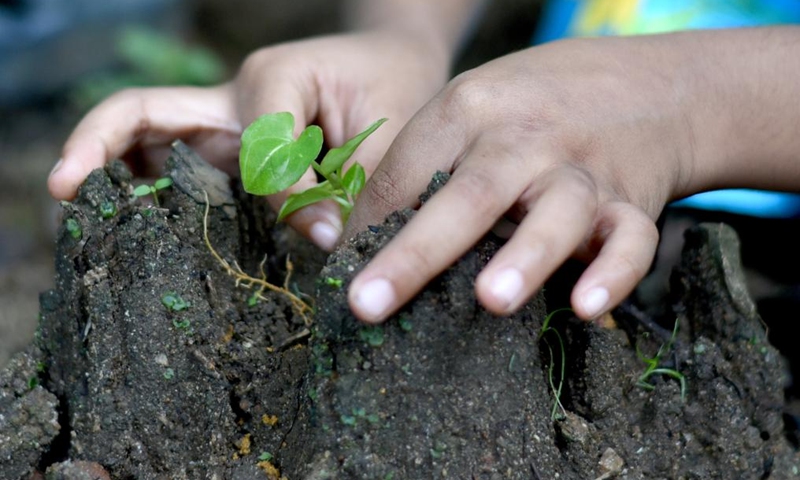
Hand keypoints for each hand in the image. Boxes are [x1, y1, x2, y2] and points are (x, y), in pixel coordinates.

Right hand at [48, 31, 449, 249]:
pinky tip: (138, 223)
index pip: (256, 151)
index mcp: (273, 79)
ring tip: (84, 219)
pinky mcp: (224, 143)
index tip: (329, 233)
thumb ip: (351, 186)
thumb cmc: (393, 86)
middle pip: (143, 110)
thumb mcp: (386, 133)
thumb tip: (321, 244)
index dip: (287, 198)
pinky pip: (172, 159)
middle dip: (98, 145)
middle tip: (64, 190)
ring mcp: (220, 119)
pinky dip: (145, 185)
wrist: (389, 61)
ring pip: (145, 135)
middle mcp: (231, 95)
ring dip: (109, 170)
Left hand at [344, 35, 704, 322]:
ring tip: (490, 300)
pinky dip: (615, 272)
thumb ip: (423, 164)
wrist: (645, 83)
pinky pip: (632, 239)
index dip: (369, 225)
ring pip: (557, 211)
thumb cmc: (534, 108)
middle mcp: (526, 140)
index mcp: (472, 109)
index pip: (408, 170)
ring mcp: (582, 170)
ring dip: (526, 256)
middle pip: (470, 194)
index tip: (342, 278)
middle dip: (415, 253)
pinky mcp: (631, 201)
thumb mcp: (473, 109)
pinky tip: (587, 307)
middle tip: (367, 305)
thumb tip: (357, 241)